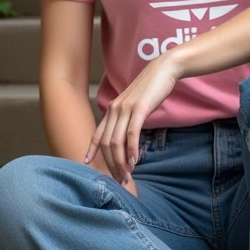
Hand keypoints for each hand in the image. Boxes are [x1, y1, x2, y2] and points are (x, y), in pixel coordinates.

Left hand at [84, 52, 181, 185]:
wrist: (163, 70)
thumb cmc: (151, 88)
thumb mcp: (134, 104)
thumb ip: (127, 117)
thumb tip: (127, 135)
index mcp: (112, 109)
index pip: (98, 134)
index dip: (91, 150)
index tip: (86, 163)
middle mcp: (114, 110)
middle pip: (107, 144)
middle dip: (112, 164)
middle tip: (120, 179)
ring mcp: (126, 109)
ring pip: (117, 141)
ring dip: (121, 162)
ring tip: (127, 176)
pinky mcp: (139, 109)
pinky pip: (132, 134)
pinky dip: (131, 150)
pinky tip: (135, 161)